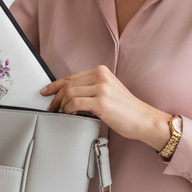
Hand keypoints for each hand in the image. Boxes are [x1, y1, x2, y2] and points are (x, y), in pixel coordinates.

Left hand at [41, 65, 172, 148]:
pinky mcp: (101, 102)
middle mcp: (101, 76)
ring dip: (60, 104)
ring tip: (60, 112)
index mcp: (102, 71)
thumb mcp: (109, 91)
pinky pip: (74, 103)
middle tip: (50, 106)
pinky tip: (69, 113)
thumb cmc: (127, 110)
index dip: (56, 84)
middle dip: (55, 96)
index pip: (72, 76)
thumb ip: (92, 87)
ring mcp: (101, 88)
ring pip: (69, 93)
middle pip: (68, 84)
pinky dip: (67, 109)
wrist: (144, 120)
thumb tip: (70, 93)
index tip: (47, 91)